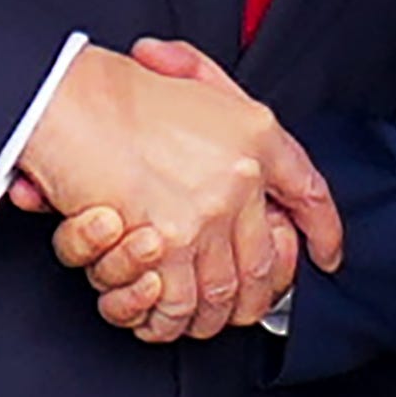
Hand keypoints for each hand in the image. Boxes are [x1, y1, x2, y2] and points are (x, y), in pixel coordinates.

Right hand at [13, 42, 340, 341]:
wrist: (69, 98)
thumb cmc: (119, 88)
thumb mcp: (197, 77)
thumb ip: (226, 102)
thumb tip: (246, 148)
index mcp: (255, 134)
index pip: (310, 192)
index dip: (323, 231)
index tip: (326, 253)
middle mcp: (240, 178)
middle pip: (265, 263)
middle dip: (255, 295)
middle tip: (240, 306)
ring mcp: (205, 215)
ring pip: (223, 292)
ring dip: (209, 315)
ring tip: (195, 318)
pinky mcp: (166, 243)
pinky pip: (179, 303)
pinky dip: (168, 319)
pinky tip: (161, 315)